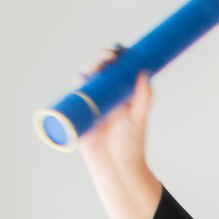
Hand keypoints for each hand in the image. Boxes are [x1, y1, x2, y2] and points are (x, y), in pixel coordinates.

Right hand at [75, 50, 161, 218]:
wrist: (116, 166)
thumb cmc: (130, 145)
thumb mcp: (139, 118)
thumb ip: (144, 97)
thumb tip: (145, 72)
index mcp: (120, 93)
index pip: (116, 68)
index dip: (115, 56)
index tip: (118, 52)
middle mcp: (105, 95)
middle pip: (98, 70)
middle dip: (99, 59)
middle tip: (104, 60)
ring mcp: (90, 103)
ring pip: (85, 80)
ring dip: (86, 70)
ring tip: (92, 71)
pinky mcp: (79, 114)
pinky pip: (73, 97)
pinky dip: (74, 87)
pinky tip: (79, 82)